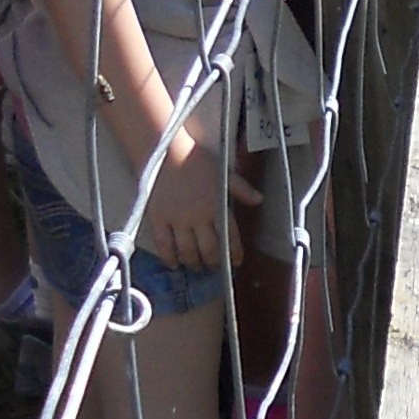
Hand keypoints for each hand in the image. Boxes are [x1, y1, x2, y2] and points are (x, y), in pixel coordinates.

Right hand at [137, 118, 236, 275]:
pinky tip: (173, 263)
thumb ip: (241, 188)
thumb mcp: (223, 172)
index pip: (230, 237)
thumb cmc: (196, 160)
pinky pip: (164, 245)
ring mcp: (177, 220)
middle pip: (209, 250)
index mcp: (217, 206)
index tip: (236, 262)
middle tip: (214, 267)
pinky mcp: (158, 219)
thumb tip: (259, 199)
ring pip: (188, 251)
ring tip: (196, 266)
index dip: (235, 253)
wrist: (165, 150)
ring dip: (194, 263)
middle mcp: (199, 217)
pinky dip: (169, 258)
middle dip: (213, 262)